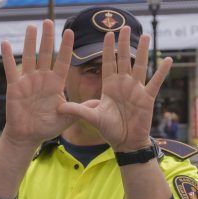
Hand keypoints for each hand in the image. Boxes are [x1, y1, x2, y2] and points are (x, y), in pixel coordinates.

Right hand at [1, 20, 74, 146]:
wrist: (29, 135)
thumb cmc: (47, 127)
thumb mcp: (67, 118)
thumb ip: (80, 109)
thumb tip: (99, 102)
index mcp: (55, 84)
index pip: (62, 62)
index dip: (65, 48)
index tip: (70, 32)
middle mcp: (42, 79)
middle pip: (46, 55)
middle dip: (48, 39)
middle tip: (49, 21)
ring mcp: (28, 82)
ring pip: (29, 58)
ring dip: (30, 42)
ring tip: (31, 27)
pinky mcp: (14, 87)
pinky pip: (10, 70)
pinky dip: (7, 58)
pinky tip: (5, 44)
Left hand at [58, 26, 172, 151]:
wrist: (124, 141)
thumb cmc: (109, 129)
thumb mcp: (92, 117)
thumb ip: (78, 110)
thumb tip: (59, 107)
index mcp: (109, 86)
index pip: (108, 63)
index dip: (108, 49)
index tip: (107, 34)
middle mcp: (123, 85)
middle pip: (124, 60)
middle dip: (124, 44)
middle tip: (125, 26)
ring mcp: (136, 90)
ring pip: (140, 66)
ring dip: (143, 51)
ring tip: (146, 36)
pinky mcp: (147, 98)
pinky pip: (156, 82)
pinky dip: (162, 72)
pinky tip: (169, 60)